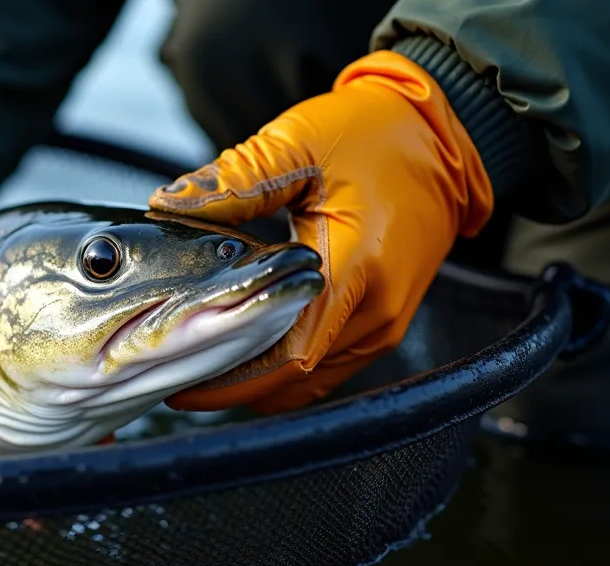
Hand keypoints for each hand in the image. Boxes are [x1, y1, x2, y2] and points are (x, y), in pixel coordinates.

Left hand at [151, 51, 494, 413]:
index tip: (180, 381)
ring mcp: (387, 322)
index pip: (288, 355)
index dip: (231, 379)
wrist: (441, 137)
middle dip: (235, 387)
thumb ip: (236, 180)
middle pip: (295, 379)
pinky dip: (287, 368)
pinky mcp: (386, 322)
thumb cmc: (373, 135)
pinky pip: (330, 364)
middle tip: (176, 379)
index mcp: (356, 268)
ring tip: (202, 369)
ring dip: (259, 382)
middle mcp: (379, 309)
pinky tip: (246, 356)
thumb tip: (168, 204)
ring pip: (313, 381)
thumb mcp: (299, 144)